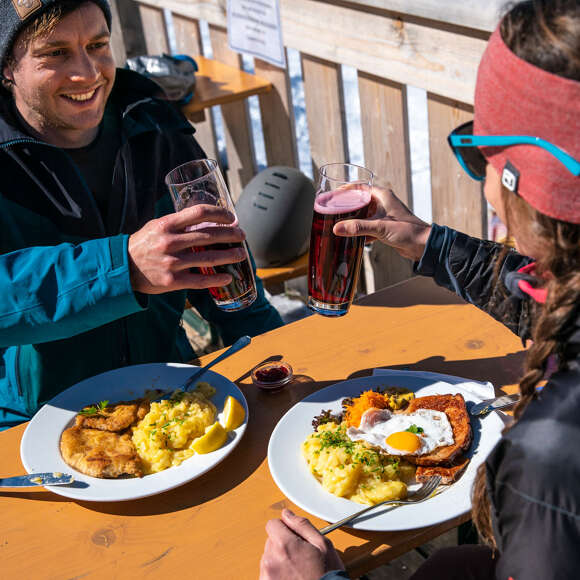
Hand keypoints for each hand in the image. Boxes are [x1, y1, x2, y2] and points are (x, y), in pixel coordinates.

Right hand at [128, 205, 246, 293]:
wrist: (122, 269)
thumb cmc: (143, 245)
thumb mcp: (156, 227)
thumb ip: (178, 224)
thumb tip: (206, 219)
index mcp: (166, 225)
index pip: (199, 213)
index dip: (219, 213)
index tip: (231, 217)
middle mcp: (170, 242)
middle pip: (208, 235)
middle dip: (230, 235)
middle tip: (242, 235)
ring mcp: (172, 263)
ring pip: (208, 258)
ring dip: (229, 256)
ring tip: (241, 254)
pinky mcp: (172, 281)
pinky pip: (200, 280)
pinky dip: (216, 279)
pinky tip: (227, 278)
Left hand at [260, 509, 344, 579]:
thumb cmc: (327, 576)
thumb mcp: (322, 545)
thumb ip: (302, 525)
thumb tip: (287, 514)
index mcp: (284, 545)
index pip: (272, 524)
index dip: (284, 528)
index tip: (293, 536)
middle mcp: (270, 560)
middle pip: (271, 541)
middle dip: (283, 545)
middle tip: (300, 556)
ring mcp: (267, 576)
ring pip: (269, 558)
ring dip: (280, 560)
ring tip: (297, 570)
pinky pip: (267, 573)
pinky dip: (276, 574)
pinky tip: (291, 578)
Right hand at [333, 186, 430, 261]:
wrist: (423, 245)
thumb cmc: (407, 231)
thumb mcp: (380, 227)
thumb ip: (358, 228)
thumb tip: (337, 228)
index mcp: (383, 196)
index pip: (360, 187)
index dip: (346, 190)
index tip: (334, 195)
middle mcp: (383, 203)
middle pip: (360, 201)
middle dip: (347, 206)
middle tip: (333, 211)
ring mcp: (384, 215)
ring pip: (363, 215)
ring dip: (353, 220)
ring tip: (339, 224)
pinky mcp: (385, 227)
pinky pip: (368, 227)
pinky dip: (360, 231)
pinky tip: (351, 238)